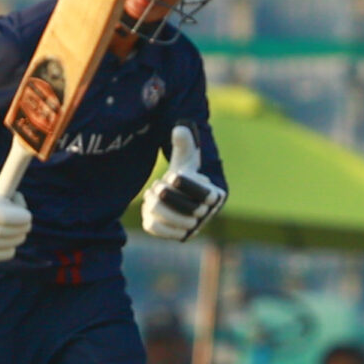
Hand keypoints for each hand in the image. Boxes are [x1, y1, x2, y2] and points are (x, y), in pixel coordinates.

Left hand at [140, 125, 225, 241]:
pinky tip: (149, 207)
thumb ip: (184, 143)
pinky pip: (157, 229)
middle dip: (165, 193)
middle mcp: (206, 214)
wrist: (181, 197)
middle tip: (157, 185)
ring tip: (151, 195)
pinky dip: (149, 217)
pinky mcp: (177, 235)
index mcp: (215, 194)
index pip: (203, 193)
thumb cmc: (186, 174)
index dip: (186, 185)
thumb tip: (179, 128)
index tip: (173, 176)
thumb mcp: (187, 159)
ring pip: (167, 218)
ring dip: (154, 204)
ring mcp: (192, 227)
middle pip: (184, 208)